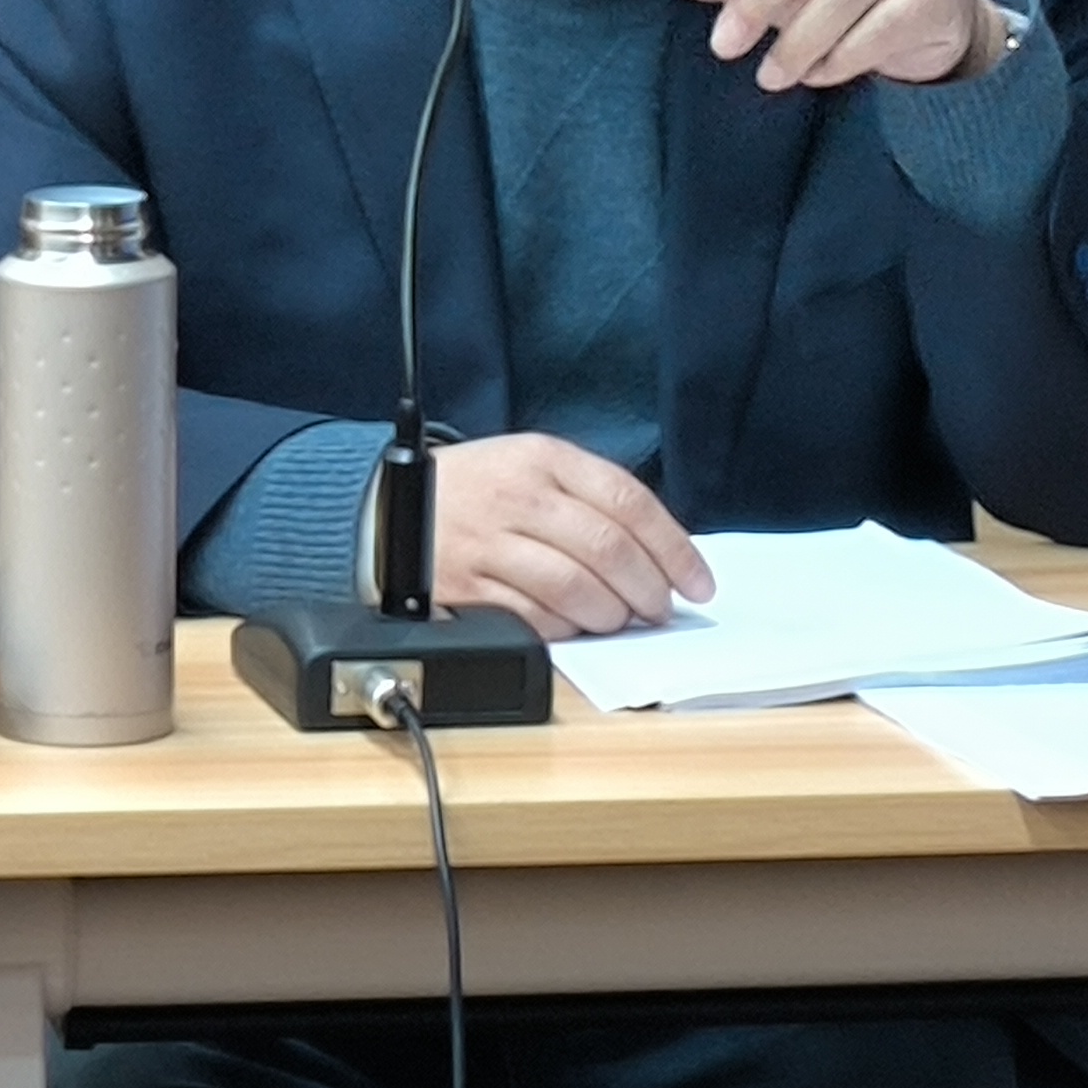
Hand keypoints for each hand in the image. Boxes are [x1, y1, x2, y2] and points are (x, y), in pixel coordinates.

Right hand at [432, 431, 712, 639]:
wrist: (389, 506)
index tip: (698, 582)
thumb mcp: (534, 468)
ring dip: (610, 614)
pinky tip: (575, 626)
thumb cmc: (480, 490)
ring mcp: (489, 542)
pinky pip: (532, 618)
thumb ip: (592, 500)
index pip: (629, 501)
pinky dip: (565, 629)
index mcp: (545, 458)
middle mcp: (519, 497)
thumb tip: (659, 556)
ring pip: (574, 587)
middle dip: (647, 589)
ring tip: (617, 619)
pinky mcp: (465, 586)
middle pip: (607, 548)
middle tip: (659, 609)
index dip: (673, 548)